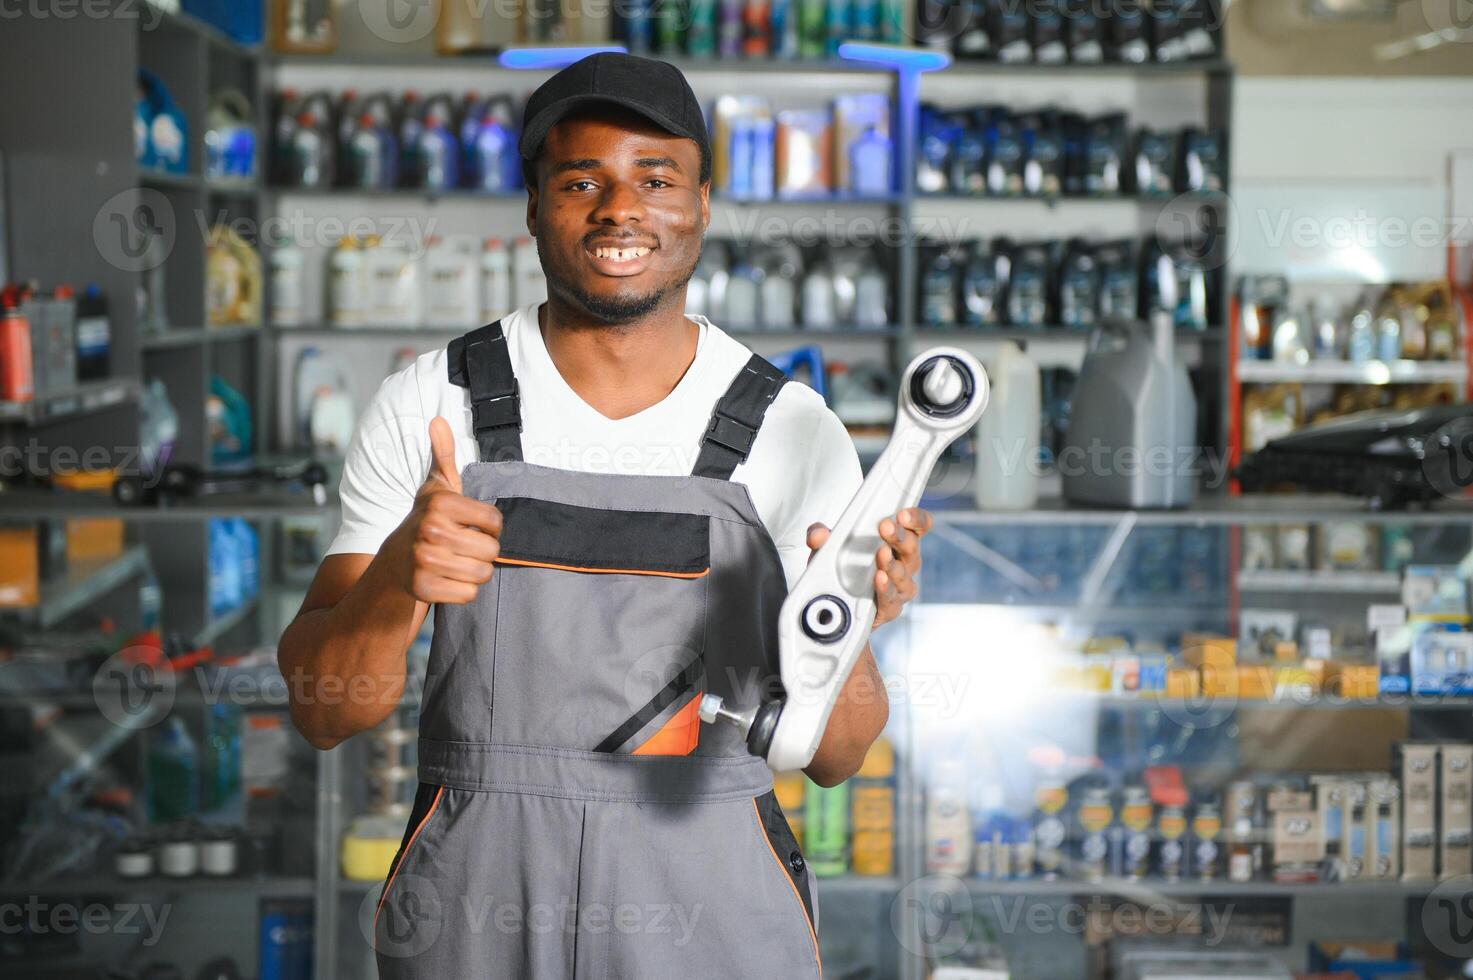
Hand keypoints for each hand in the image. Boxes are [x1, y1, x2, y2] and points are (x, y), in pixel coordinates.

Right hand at [389, 417, 502, 604]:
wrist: (395, 562)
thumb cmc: (426, 522)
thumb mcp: (436, 488)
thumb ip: (443, 454)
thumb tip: (438, 421)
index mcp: (440, 504)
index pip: (495, 521)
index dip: (490, 527)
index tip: (473, 527)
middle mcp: (430, 530)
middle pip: (491, 550)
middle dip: (483, 552)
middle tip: (463, 548)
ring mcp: (425, 561)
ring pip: (482, 573)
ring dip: (475, 571)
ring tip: (457, 562)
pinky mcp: (424, 588)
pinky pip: (469, 594)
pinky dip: (464, 590)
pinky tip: (449, 579)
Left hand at [805, 507, 932, 628]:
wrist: (837, 608)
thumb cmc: (843, 571)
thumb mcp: (828, 549)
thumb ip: (821, 537)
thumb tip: (817, 534)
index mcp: (897, 543)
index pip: (918, 527)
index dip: (915, 519)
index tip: (903, 514)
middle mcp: (904, 564)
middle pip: (912, 548)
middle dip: (899, 536)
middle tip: (885, 527)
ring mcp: (899, 587)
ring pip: (904, 575)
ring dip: (892, 564)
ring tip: (881, 554)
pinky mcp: (890, 609)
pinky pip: (891, 599)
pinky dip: (885, 589)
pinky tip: (879, 579)